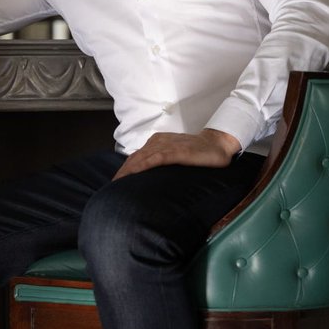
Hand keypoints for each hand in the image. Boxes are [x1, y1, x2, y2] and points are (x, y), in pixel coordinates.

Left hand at [112, 129, 240, 180]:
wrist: (216, 144)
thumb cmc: (196, 153)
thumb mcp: (175, 155)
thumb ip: (162, 162)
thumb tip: (150, 180)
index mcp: (157, 142)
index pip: (136, 157)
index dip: (124, 169)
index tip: (115, 183)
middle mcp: (159, 141)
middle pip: (135, 158)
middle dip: (122, 172)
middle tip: (112, 187)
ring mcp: (167, 145)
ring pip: (142, 157)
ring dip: (128, 170)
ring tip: (118, 183)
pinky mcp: (176, 151)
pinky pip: (156, 158)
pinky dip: (144, 165)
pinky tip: (135, 173)